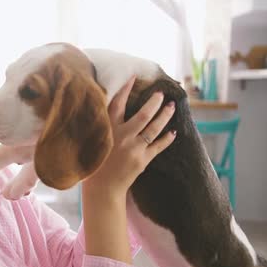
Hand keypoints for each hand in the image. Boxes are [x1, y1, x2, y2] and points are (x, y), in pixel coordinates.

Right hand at [83, 75, 175, 195]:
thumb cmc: (94, 164)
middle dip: (153, 102)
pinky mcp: (142, 160)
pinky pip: (158, 146)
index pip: (117, 103)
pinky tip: (173, 132)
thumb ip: (102, 126)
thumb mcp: (93, 140)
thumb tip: (108, 109)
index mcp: (107, 129)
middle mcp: (122, 136)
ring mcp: (134, 148)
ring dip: (164, 116)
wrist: (102, 189)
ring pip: (153, 128)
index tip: (134, 77)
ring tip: (171, 106)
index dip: (126, 89)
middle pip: (142, 114)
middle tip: (161, 93)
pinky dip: (167, 139)